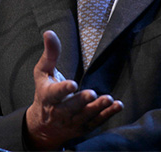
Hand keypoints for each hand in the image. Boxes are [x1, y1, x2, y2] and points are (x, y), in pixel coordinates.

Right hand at [24, 30, 123, 149]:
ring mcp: (72, 121)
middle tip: (92, 93)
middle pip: (71, 107)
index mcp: (48, 97)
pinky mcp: (83, 127)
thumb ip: (49, 54)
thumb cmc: (44, 92)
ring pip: (86, 116)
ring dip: (97, 108)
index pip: (55, 94)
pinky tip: (117, 106)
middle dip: (81, 101)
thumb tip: (49, 33)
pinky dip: (107, 115)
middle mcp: (59, 112)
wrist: (43, 126)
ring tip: (108, 99)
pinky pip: (97, 122)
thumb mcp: (42, 73)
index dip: (63, 89)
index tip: (72, 84)